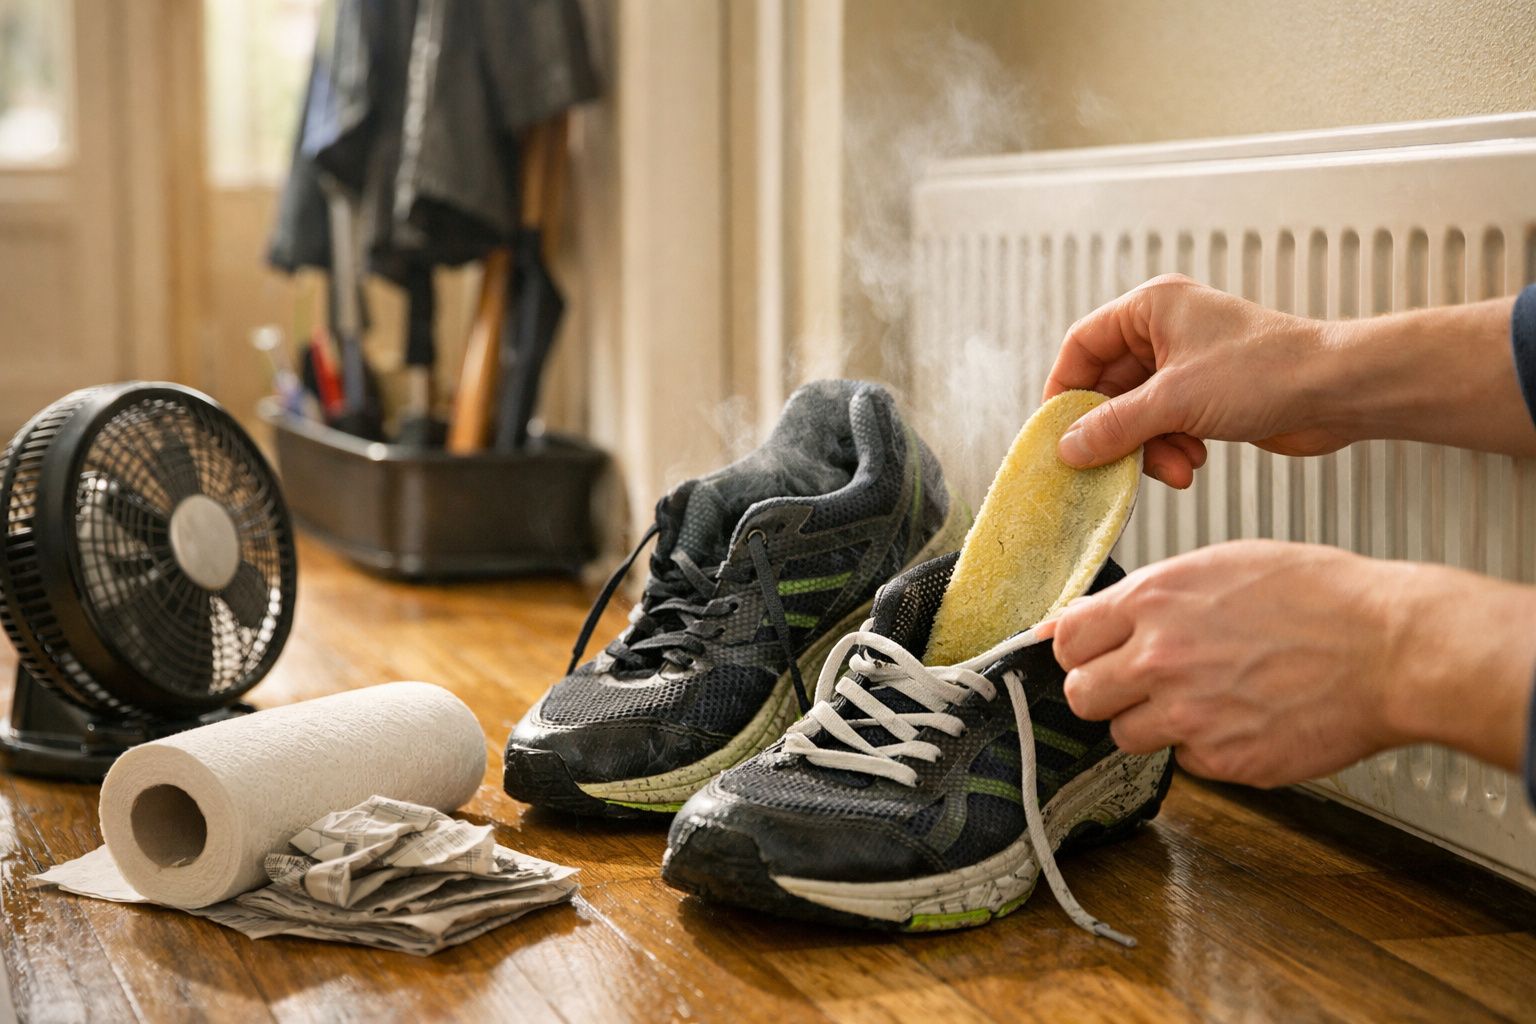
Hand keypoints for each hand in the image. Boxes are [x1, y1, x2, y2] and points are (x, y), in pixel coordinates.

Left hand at [1038, 541, 1535, 786]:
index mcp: (1154, 601)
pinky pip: (1185, 763)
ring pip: (1125, 735)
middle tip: (1143, 684)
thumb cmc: (1320, 598)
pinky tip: (1245, 719)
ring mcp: (1189, 714)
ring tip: (1206, 698)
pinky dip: (1206, 749)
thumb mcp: (1220, 566)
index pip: (1065, 639)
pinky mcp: (1224, 759)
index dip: (1080, 649)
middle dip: (1105, 691)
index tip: (1095, 654)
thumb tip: (1073, 621)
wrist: (1392, 647)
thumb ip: (1145, 597)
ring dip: (1153, 723)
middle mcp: (1160, 658)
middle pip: (1080, 694)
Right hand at [1044, 275, 1350, 487]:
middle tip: (1110, 462)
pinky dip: (1171, 448)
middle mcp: (1165, 332)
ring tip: (1174, 465)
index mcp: (1151, 309)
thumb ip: (1113, 426)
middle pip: (1108, 386)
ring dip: (1148, 447)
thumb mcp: (1174, 401)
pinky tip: (1193, 461)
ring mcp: (1186, 365)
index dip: (1065, 388)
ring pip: (1136, 413)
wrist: (1338, 391)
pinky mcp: (1205, 395)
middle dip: (1116, 430)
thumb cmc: (1269, 371)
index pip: (1082, 345)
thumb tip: (1068, 446)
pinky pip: (1164, 426)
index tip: (1057, 429)